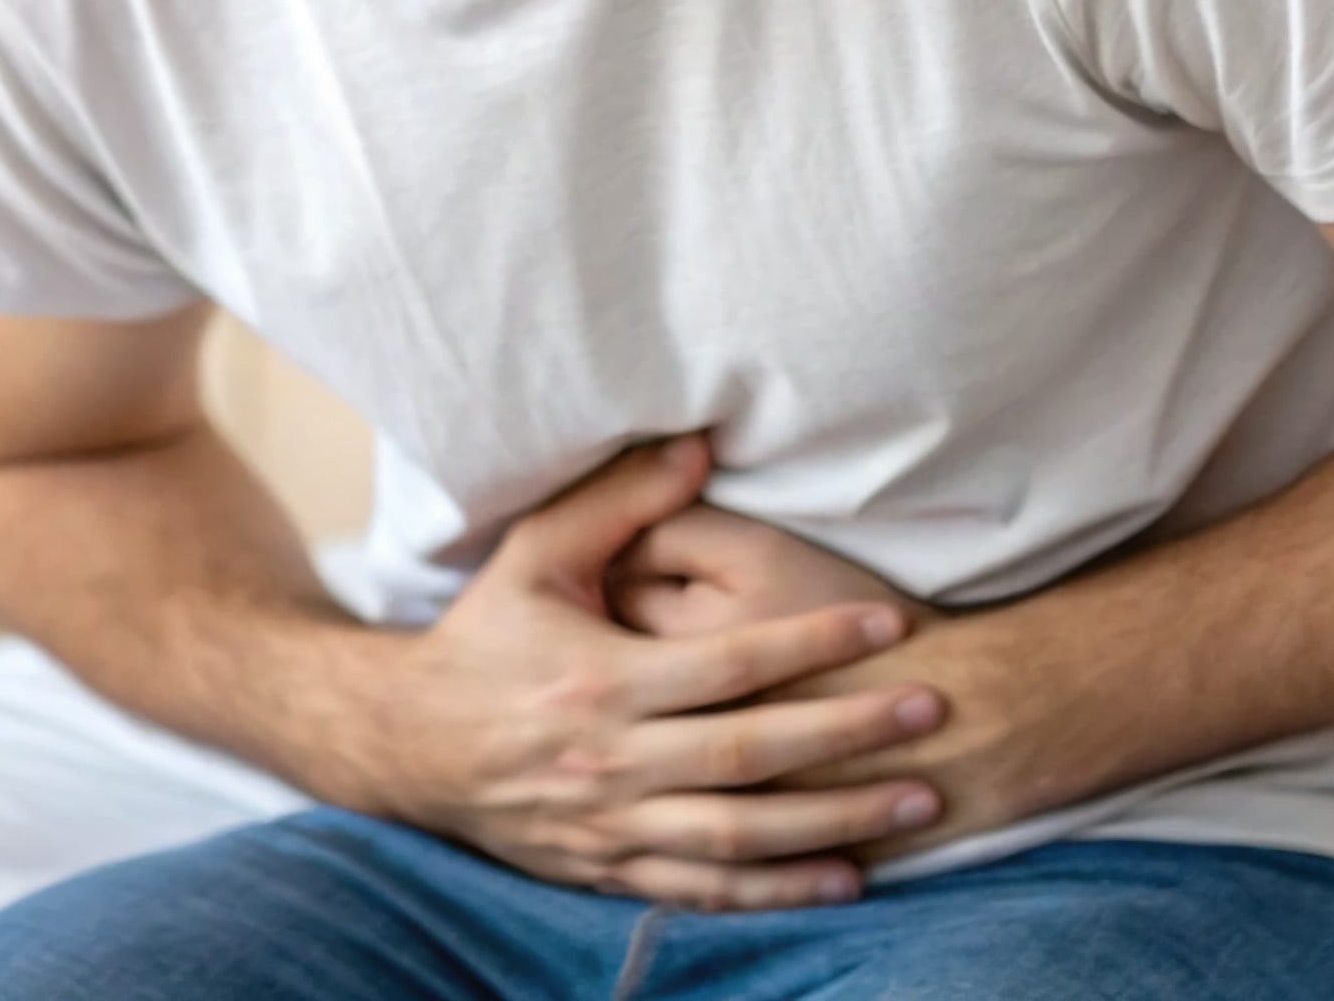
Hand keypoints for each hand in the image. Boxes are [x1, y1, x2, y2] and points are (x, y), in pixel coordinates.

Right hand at [348, 435, 950, 908]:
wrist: (404, 744)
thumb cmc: (481, 638)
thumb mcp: (536, 554)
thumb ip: (620, 501)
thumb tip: (700, 442)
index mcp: (600, 682)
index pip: (730, 664)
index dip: (813, 644)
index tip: (887, 626)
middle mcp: (610, 763)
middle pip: (751, 755)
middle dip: (849, 736)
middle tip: (930, 712)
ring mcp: (611, 827)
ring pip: (741, 835)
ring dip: (834, 822)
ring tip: (916, 798)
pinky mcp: (607, 869)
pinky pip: (705, 889)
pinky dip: (777, 890)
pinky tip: (845, 876)